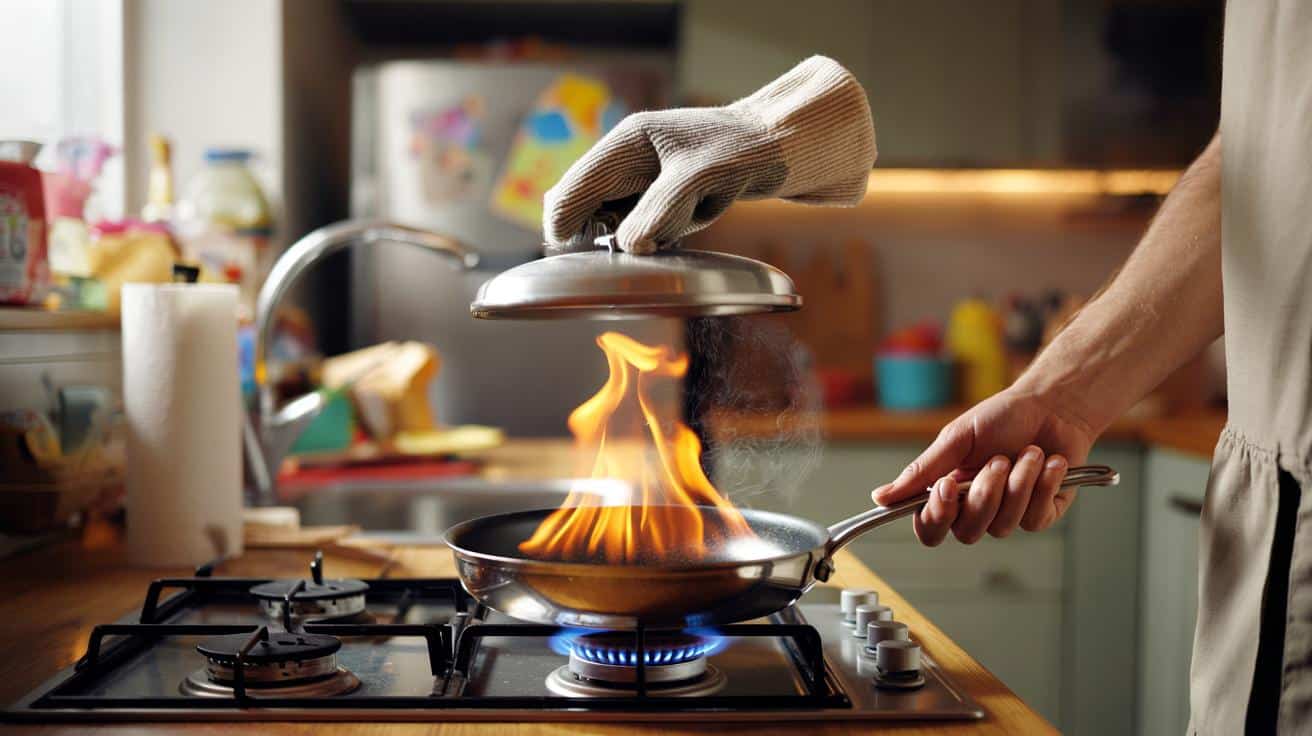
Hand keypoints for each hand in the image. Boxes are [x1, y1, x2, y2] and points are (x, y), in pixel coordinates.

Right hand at [543, 56, 875, 253]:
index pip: (572, 189)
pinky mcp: (661, 199)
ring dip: (644, 235)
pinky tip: (696, 217)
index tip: (577, 257)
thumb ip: (658, 211)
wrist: (780, 145)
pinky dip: (664, 235)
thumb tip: (626, 246)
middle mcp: (627, 162)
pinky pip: (646, 230)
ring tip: (690, 214)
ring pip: (616, 225)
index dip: (565, 225)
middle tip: (647, 239)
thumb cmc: (741, 149)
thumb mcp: (697, 178)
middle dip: (608, 234)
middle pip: (586, 210)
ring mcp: (643, 181)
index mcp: (625, 145)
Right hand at [871, 387, 1098, 544]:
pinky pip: (1034, 519)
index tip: (947, 485)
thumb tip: (879, 497)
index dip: (937, 516)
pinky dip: (1042, 485)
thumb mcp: (956, 439)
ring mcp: (1009, 514)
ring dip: (1019, 483)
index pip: (930, 528)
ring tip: (1029, 452)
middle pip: (967, 532)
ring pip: (1003, 526)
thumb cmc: (1003, 417)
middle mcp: (976, 509)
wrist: (1054, 406)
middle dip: (985, 494)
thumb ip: (921, 471)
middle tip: (999, 459)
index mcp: (949, 492)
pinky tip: (1050, 462)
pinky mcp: (1041, 513)